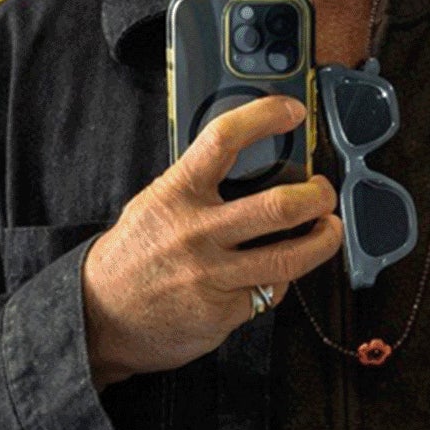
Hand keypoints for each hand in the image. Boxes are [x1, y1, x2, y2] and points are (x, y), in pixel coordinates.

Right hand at [83, 95, 343, 389]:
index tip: (292, 112)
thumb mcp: (155, 204)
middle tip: (324, 192)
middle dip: (317, 197)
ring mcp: (212, 275)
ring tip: (329, 229)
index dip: (264, 117)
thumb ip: (197, 186)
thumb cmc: (133, 256)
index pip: (224, 140)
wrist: (100, 317)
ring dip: (323, 240)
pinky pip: (270, 291)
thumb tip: (254, 164)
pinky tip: (275, 274)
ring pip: (290, 256)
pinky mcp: (224, 311)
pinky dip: (280, 281)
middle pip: (278, 206)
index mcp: (176, 194)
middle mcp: (196, 232)